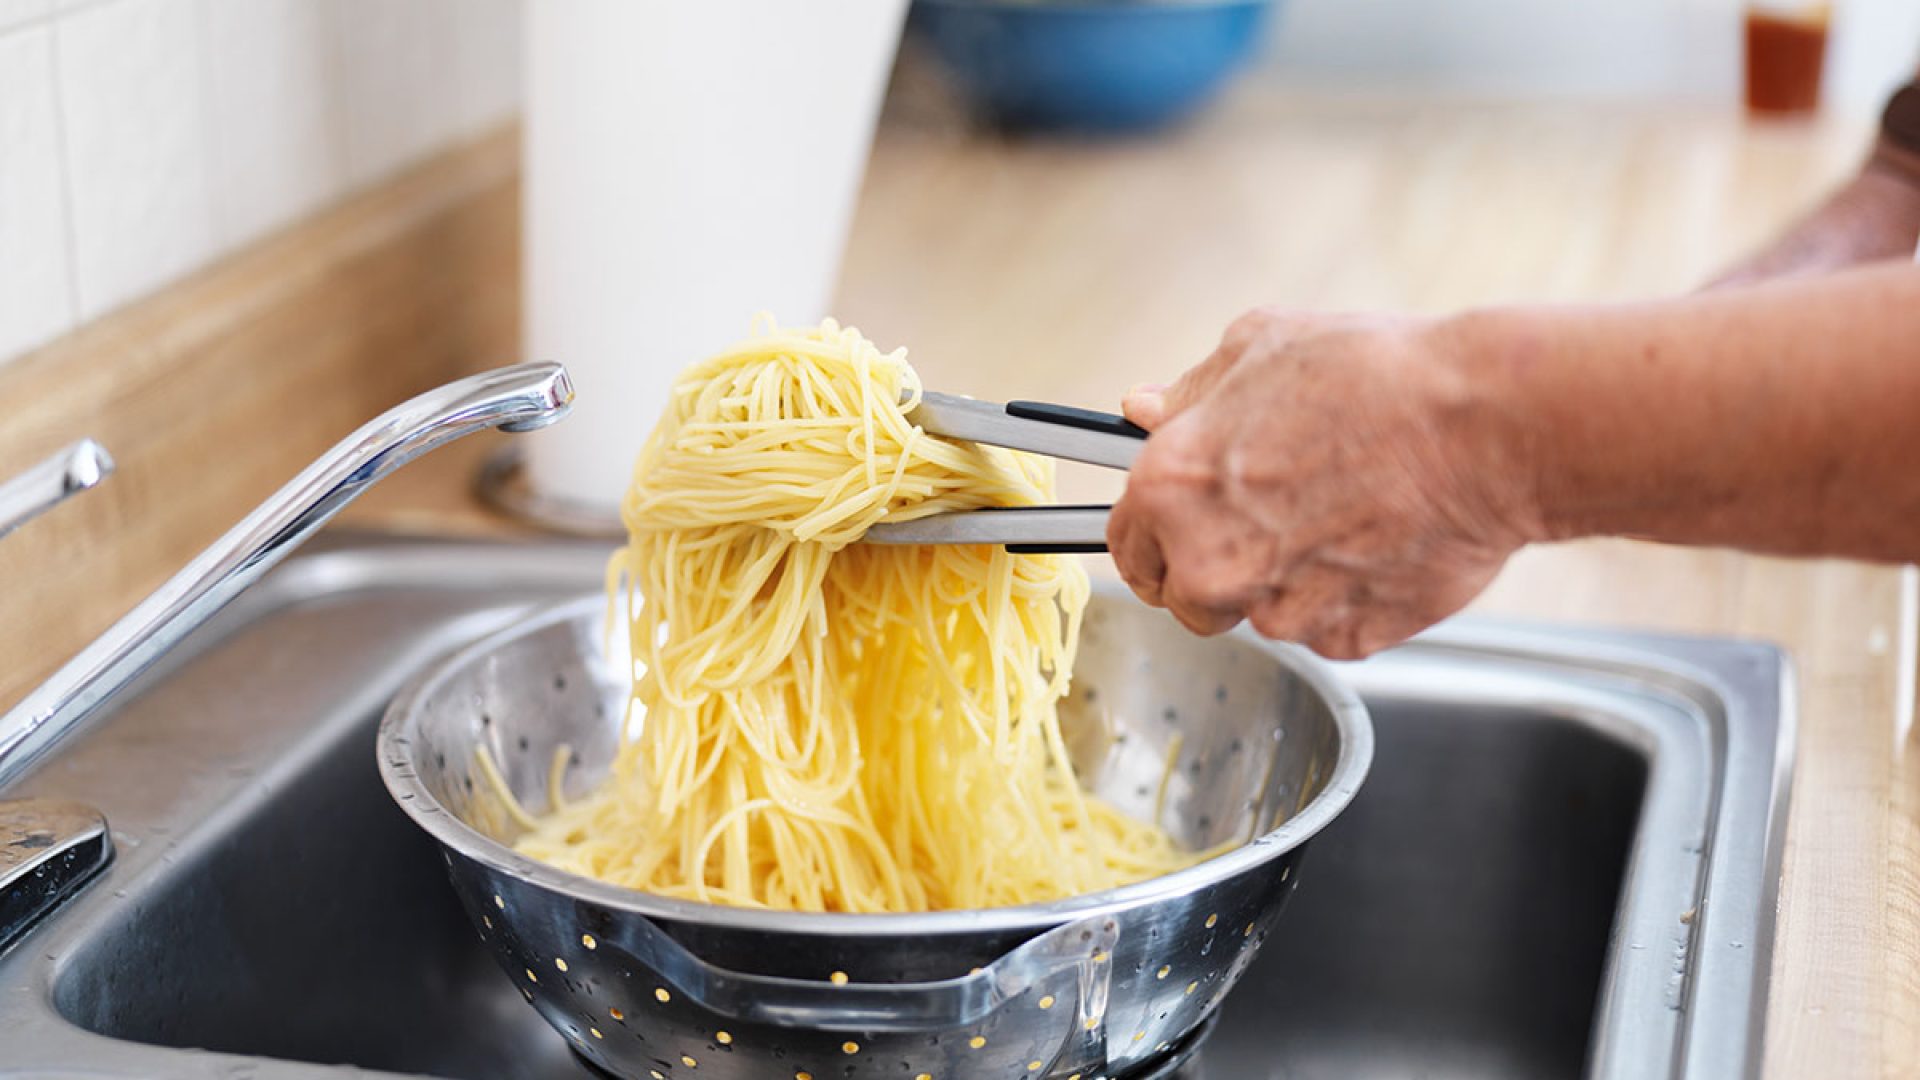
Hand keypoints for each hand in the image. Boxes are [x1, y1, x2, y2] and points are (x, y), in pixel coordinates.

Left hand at [1106, 308, 1541, 658]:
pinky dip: (1346, 599)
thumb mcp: (1260, 347)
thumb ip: (1190, 392)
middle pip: (1184, 598)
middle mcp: (1209, 562)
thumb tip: (1146, 408)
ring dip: (1284, 582)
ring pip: (1259, 615)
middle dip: (1213, 568)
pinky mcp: (1344, 640)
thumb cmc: (1376, 378)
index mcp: (1169, 489)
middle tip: (1269, 519)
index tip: (1173, 532)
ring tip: (1340, 515)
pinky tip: (1376, 542)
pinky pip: (1327, 630)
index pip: (1126, 546)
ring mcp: (1278, 610)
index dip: (1152, 535)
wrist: (1483, 428)